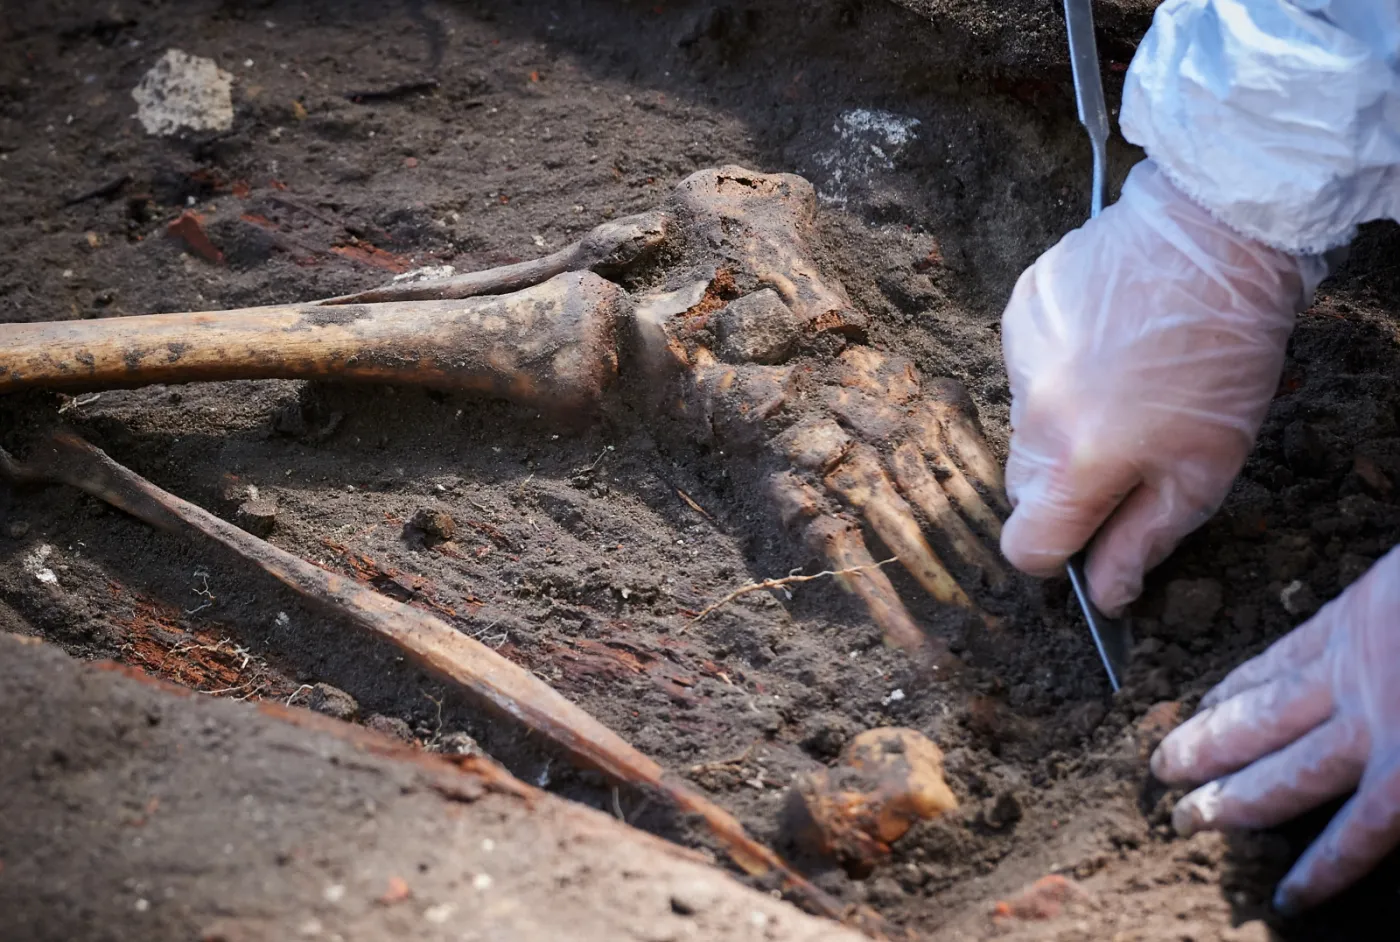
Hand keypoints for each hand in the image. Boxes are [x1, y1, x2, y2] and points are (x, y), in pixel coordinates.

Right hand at [999, 160, 1326, 612]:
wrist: (1214, 239)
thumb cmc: (1224, 360)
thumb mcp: (1207, 469)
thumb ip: (1145, 539)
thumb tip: (1106, 594)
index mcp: (1077, 463)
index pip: (1026, 546)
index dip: (1055, 555)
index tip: (1086, 537)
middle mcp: (1030, 415)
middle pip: (1024, 486)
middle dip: (1067, 483)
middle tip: (1128, 448)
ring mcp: (1018, 359)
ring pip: (1025, 423)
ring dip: (1063, 420)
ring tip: (1126, 382)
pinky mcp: (1019, 312)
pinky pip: (1026, 366)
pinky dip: (1060, 367)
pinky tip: (1108, 340)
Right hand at [1152, 547, 1399, 913]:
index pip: (1359, 832)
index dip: (1320, 867)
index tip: (1283, 896)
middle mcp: (1371, 724)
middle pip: (1285, 774)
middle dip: (1228, 801)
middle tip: (1178, 818)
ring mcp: (1350, 668)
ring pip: (1264, 715)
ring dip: (1210, 740)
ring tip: (1165, 762)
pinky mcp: (1345, 620)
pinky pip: (1278, 659)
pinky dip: (1238, 681)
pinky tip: (1211, 695)